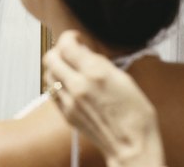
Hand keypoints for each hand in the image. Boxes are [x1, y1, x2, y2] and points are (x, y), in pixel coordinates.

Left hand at [43, 31, 164, 166]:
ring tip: (68, 68)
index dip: (69, 37)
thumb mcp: (124, 79)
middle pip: (50, 57)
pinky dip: (57, 84)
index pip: (66, 45)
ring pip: (48, 74)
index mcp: (95, 73)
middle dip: (58, 50)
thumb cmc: (136, 116)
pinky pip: (52, 91)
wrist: (131, 146)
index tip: (75, 38)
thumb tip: (85, 52)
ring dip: (55, 67)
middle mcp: (78, 85)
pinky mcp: (66, 113)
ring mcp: (69, 100)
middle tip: (69, 52)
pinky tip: (68, 84)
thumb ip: (100, 63)